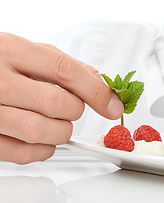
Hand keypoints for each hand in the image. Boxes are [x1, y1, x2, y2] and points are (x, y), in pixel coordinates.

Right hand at [0, 32, 123, 163]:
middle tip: (71, 108)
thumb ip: (58, 63)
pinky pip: (20, 153)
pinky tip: (43, 142)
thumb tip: (98, 80)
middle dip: (75, 111)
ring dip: (61, 132)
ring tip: (56, 124)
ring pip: (40, 131)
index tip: (113, 105)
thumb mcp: (18, 48)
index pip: (65, 71)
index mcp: (7, 49)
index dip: (97, 91)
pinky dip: (43, 152)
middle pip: (57, 103)